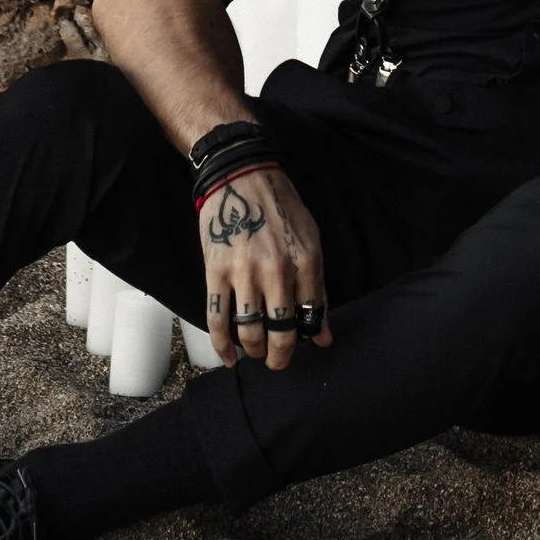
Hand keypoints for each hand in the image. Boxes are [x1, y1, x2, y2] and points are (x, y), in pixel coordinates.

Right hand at [197, 160, 330, 369]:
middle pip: (280, 331)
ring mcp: (244, 272)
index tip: (300, 343)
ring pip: (249, 331)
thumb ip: (318, 288)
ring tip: (256, 351)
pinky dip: (222, 346)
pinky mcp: (216, 272)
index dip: (307, 337)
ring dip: (254, 350)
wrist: (242, 176)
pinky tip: (228, 358)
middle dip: (279, 356)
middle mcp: (277, 269)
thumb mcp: (311, 239)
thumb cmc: (282, 208)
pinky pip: (217, 320)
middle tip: (277, 362)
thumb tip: (324, 337)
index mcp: (306, 259)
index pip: (312, 315)